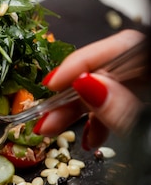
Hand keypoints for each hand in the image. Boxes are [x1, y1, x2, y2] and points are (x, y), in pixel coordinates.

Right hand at [35, 29, 145, 148]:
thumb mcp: (146, 134)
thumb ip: (121, 109)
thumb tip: (84, 84)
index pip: (121, 47)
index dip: (81, 63)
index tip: (51, 84)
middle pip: (109, 69)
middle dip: (72, 92)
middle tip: (44, 116)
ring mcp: (149, 91)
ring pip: (109, 88)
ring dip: (78, 108)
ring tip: (54, 129)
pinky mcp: (144, 106)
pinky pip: (119, 104)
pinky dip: (99, 119)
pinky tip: (88, 138)